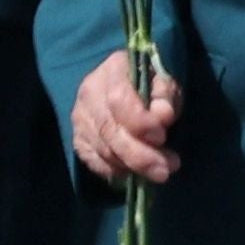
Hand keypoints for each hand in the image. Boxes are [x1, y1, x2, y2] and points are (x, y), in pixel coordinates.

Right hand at [71, 55, 180, 186]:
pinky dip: (116, 171)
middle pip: (109, 129)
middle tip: (166, 169)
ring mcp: (80, 118)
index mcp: (112, 70)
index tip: (162, 136)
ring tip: (160, 172)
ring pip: (103, 149)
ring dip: (132, 166)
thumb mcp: (165, 82)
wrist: (126, 88)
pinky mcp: (78, 139)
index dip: (140, 122)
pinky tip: (136, 174)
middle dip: (139, 154)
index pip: (119, 99)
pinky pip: (94, 161)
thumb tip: (163, 115)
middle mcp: (89, 92)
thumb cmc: (151, 85)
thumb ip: (165, 95)